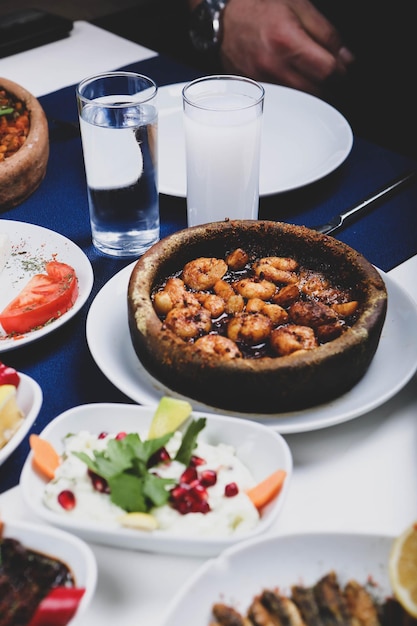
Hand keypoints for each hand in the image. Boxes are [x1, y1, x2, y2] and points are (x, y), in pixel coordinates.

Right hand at [220, 0, 353, 94]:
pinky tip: (293, 77)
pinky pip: (284, 99)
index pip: (326, 70)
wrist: (225, 21)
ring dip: (311, 89)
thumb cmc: (260, 7)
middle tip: (325, 69)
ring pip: (300, 99)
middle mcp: (273, 65)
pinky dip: (294, 92)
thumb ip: (325, 32)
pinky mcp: (257, 89)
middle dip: (327, 82)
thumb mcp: (298, 6)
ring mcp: (263, 81)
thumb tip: (345, 58)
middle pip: (316, 90)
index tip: (341, 65)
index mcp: (286, 40)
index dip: (340, 70)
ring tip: (309, 72)